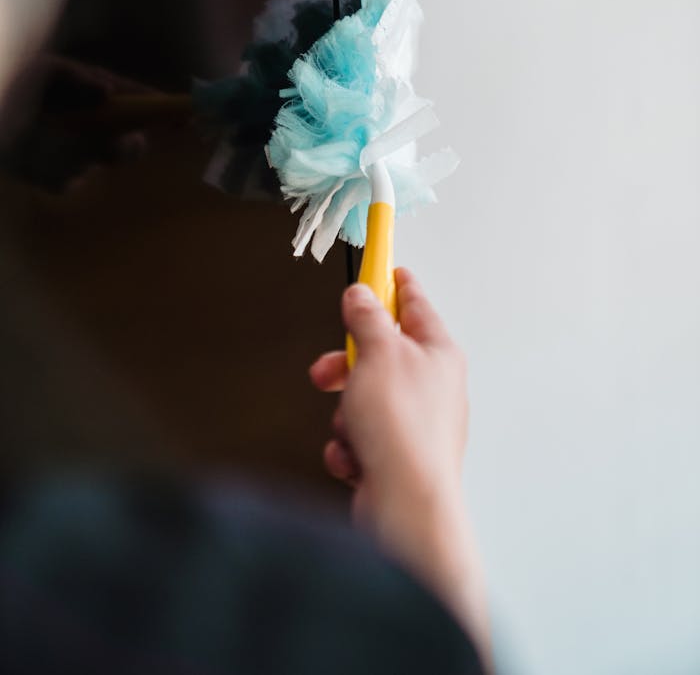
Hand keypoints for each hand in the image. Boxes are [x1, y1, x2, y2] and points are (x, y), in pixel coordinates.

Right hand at [310, 269, 489, 661]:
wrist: (406, 506)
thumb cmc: (404, 430)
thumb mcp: (377, 354)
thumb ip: (367, 319)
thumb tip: (362, 295)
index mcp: (438, 354)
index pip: (415, 304)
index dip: (392, 283)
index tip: (379, 264)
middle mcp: (432, 386)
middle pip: (379, 355)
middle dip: (346, 365)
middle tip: (328, 370)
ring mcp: (415, 424)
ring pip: (362, 399)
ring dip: (345, 413)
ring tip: (350, 428)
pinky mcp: (396, 457)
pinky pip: (359, 437)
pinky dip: (349, 446)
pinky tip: (356, 458)